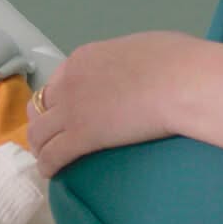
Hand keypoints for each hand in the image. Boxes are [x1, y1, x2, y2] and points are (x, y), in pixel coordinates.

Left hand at [26, 32, 198, 177]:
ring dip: (40, 147)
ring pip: (39, 132)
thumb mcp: (140, 50)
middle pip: (40, 106)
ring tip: (46, 159)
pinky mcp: (82, 136)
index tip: (63, 112)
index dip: (57, 100)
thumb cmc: (177, 62)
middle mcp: (69, 81)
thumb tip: (132, 72)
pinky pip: (53, 154)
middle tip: (50, 138)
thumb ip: (125, 63)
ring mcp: (72, 109)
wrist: (183, 81)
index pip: (57, 81)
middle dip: (42, 123)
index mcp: (84, 58)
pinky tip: (51, 173)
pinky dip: (48, 165)